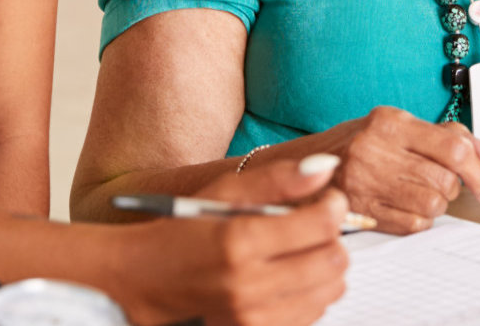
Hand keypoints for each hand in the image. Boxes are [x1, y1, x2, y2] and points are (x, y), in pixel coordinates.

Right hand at [120, 156, 349, 325]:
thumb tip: (326, 168)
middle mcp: (249, 284)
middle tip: (316, 225)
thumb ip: (277, 179)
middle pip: (333, 260)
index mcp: (239, 240)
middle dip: (333, 237)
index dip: (334, 206)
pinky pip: (313, 314)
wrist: (145, 280)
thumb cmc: (184, 230)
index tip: (328, 199)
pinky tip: (290, 277)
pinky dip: (312, 293)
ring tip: (301, 251)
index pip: (321, 225)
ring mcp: (253, 317)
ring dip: (325, 266)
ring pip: (331, 290)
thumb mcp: (224, 193)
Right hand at [306, 106, 479, 232]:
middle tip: (440, 183)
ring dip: (437, 204)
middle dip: (453, 187)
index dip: (479, 170)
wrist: (302, 168)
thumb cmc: (356, 145)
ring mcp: (366, 182)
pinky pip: (414, 224)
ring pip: (433, 204)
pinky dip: (419, 220)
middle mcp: (376, 149)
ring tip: (419, 193)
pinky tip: (405, 208)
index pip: (452, 147)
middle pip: (446, 179)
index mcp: (390, 122)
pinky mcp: (362, 210)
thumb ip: (443, 136)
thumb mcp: (395, 127)